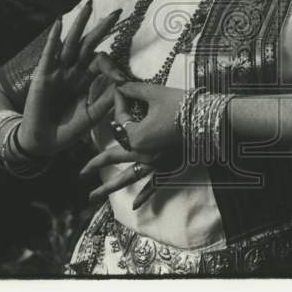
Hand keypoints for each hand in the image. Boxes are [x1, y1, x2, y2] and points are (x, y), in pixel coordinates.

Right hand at [17, 1, 121, 156]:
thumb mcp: (91, 116)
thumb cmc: (66, 131)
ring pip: (70, 43)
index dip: (113, 67)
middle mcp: (72, 71)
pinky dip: (53, 38)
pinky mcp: (42, 76)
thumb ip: (105, 101)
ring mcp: (56, 72)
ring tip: (88, 7)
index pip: (101, 62)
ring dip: (79, 24)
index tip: (122, 79)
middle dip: (102, 28)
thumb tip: (122, 84)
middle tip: (118, 12)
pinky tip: (59, 23)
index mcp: (84, 80)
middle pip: (89, 44)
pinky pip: (48, 53)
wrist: (42, 144)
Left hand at [79, 55, 185, 204]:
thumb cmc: (183, 106)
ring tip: (92, 198)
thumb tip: (120, 84)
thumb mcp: (156, 93)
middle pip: (113, 157)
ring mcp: (154, 164)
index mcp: (135, 135)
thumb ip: (135, 90)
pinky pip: (154, 184)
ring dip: (109, 188)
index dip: (118, 104)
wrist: (211, 122)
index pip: (119, 121)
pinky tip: (136, 206)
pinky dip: (144, 195)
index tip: (117, 91)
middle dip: (95, 164)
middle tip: (80, 173)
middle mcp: (141, 153)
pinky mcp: (168, 168)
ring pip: (127, 178)